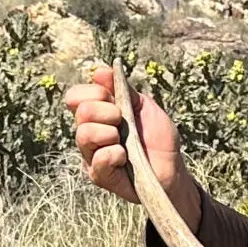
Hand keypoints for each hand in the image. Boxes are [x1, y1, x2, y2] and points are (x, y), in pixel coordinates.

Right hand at [63, 65, 193, 216]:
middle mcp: (90, 132)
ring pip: (84, 134)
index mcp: (97, 113)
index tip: (114, 99)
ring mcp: (92, 155)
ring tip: (124, 142)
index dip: (93, 92)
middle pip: (81, 112)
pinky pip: (97, 160)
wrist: (172, 168)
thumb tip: (100, 71)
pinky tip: (124, 158)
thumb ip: (122, 89)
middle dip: (107, 111)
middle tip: (122, 121)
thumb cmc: (157, 138)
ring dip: (109, 133)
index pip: (76, 96)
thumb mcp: (144, 106)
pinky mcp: (99, 176)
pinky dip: (113, 154)